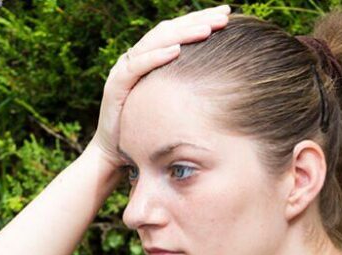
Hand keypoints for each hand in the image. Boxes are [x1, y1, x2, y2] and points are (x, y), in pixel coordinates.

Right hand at [87, 5, 231, 166]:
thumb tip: (224, 77)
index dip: (200, 20)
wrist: (114, 153)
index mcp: (150, 59)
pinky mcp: (115, 87)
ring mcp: (124, 70)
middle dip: (196, 21)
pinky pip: (136, 66)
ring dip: (182, 34)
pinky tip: (176, 51)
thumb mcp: (173, 102)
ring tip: (207, 29)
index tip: (227, 14)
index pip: (177, 31)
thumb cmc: (147, 130)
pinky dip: (156, 56)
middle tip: (224, 16)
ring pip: (154, 42)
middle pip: (168, 31)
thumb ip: (187, 85)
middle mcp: (136, 59)